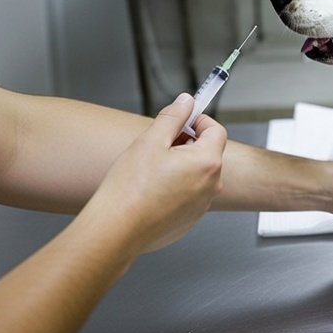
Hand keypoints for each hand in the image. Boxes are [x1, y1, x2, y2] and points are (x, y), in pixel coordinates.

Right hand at [80, 94, 226, 256]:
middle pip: (207, 152)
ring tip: (151, 170)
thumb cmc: (131, 189)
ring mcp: (201, 206)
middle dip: (186, 143)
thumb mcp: (150, 141)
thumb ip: (173, 117)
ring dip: (180, 165)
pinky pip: (188, 195)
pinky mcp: (189, 220)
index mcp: (207, 162)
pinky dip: (175, 187)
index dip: (198, 120)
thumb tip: (186, 102)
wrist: (116, 230)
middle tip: (159, 145)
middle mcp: (211, 186)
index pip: (216, 130)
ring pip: (196, 174)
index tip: (182, 118)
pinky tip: (151, 190)